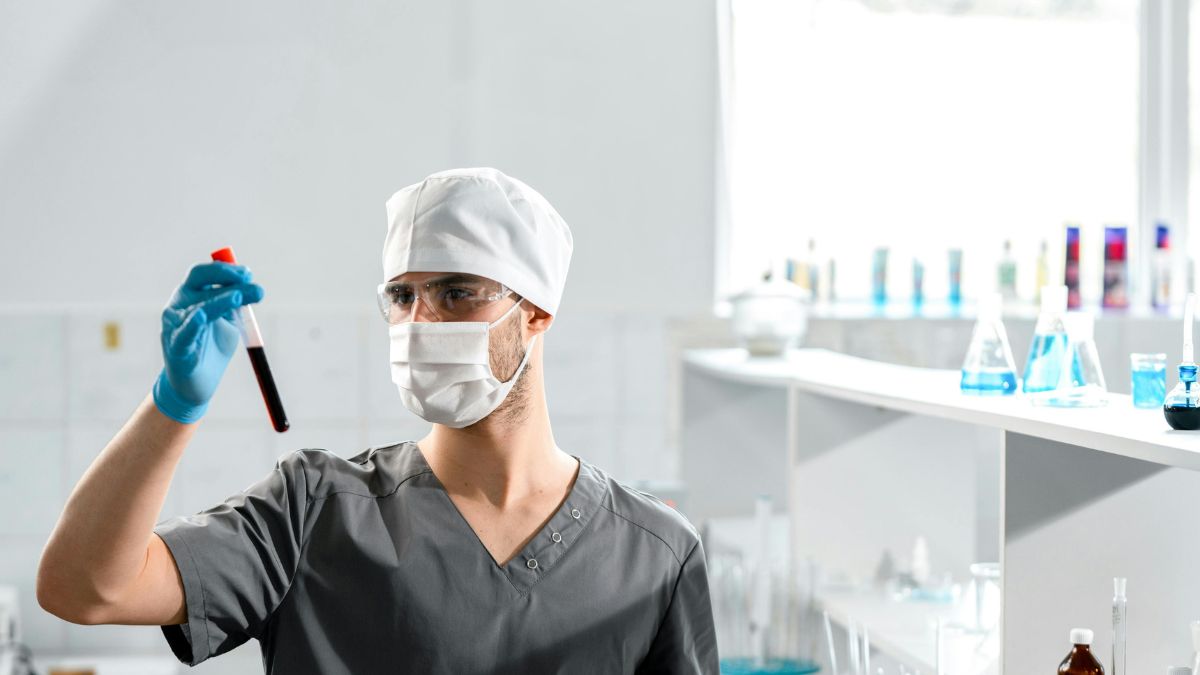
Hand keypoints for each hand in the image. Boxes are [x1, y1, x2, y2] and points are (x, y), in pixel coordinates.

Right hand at [152, 262, 263, 423]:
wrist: (197, 384)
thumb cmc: (211, 347)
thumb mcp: (230, 322)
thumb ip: (239, 305)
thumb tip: (257, 288)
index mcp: (191, 296)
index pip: (203, 274)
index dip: (225, 270)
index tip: (248, 274)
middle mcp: (179, 306)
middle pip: (201, 285)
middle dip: (229, 283)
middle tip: (255, 288)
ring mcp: (175, 327)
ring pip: (198, 308)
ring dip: (219, 302)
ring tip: (237, 297)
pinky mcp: (176, 348)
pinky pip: (185, 334)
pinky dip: (193, 325)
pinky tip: (200, 318)